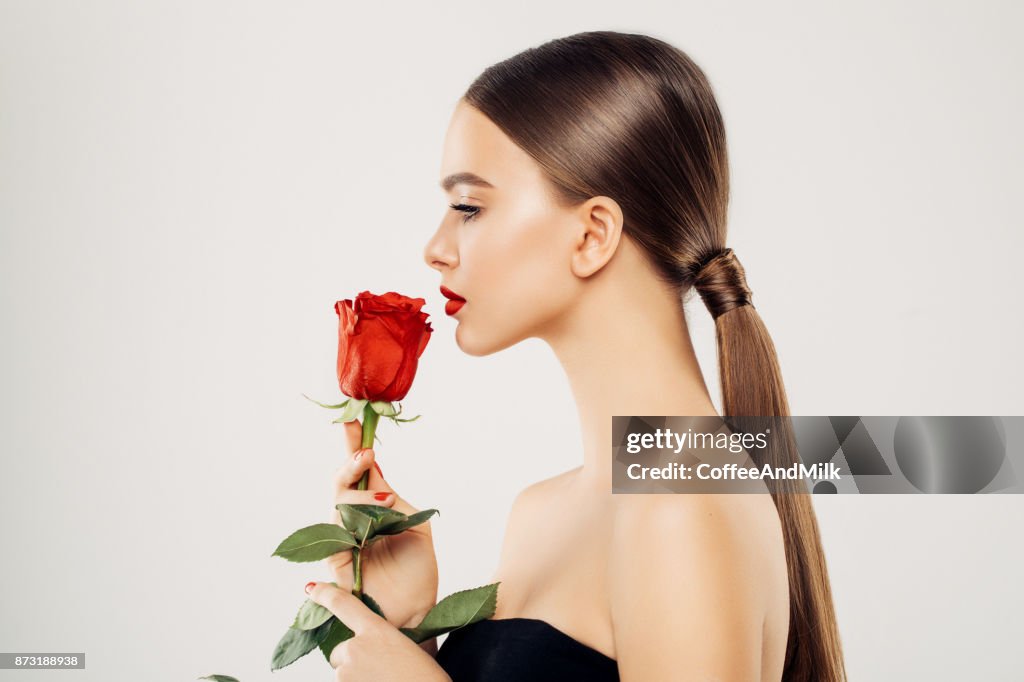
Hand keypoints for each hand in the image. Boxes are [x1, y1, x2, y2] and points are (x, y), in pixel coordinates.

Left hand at [307, 581, 450, 680]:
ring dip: (357, 676)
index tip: (312, 588)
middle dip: (353, 659)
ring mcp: (347, 670)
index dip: (326, 594)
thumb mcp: (408, 648)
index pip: (344, 605)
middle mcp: (356, 647)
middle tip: (379, 669)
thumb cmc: (425, 677)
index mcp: (376, 630)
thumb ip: (385, 640)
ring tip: (383, 679)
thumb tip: (376, 648)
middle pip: (341, 650)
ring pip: (343, 672)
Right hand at [326, 420, 438, 629]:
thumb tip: (377, 470)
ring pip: (339, 504)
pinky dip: (354, 523)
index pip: (360, 472)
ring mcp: (343, 537)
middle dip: (351, 463)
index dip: (353, 446)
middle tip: (367, 453)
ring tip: (387, 502)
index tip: (352, 418)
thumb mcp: (418, 526)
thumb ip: (397, 500)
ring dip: (362, 498)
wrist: (417, 610)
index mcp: (375, 507)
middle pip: (342, 483)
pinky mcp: (336, 559)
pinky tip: (372, 526)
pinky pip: (336, 533)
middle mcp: (355, 519)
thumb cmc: (417, 570)